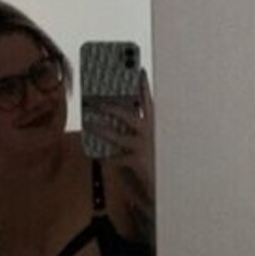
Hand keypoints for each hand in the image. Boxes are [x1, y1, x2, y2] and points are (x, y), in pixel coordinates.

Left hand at [85, 72, 154, 202]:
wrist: (165, 185)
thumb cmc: (152, 160)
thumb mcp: (146, 140)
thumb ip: (134, 128)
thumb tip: (112, 118)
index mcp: (153, 124)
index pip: (148, 101)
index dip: (143, 85)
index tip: (139, 70)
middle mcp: (150, 133)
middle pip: (127, 115)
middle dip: (109, 107)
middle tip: (94, 102)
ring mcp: (144, 147)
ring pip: (118, 136)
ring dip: (101, 130)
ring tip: (89, 124)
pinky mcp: (138, 162)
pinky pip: (117, 158)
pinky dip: (106, 157)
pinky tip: (98, 157)